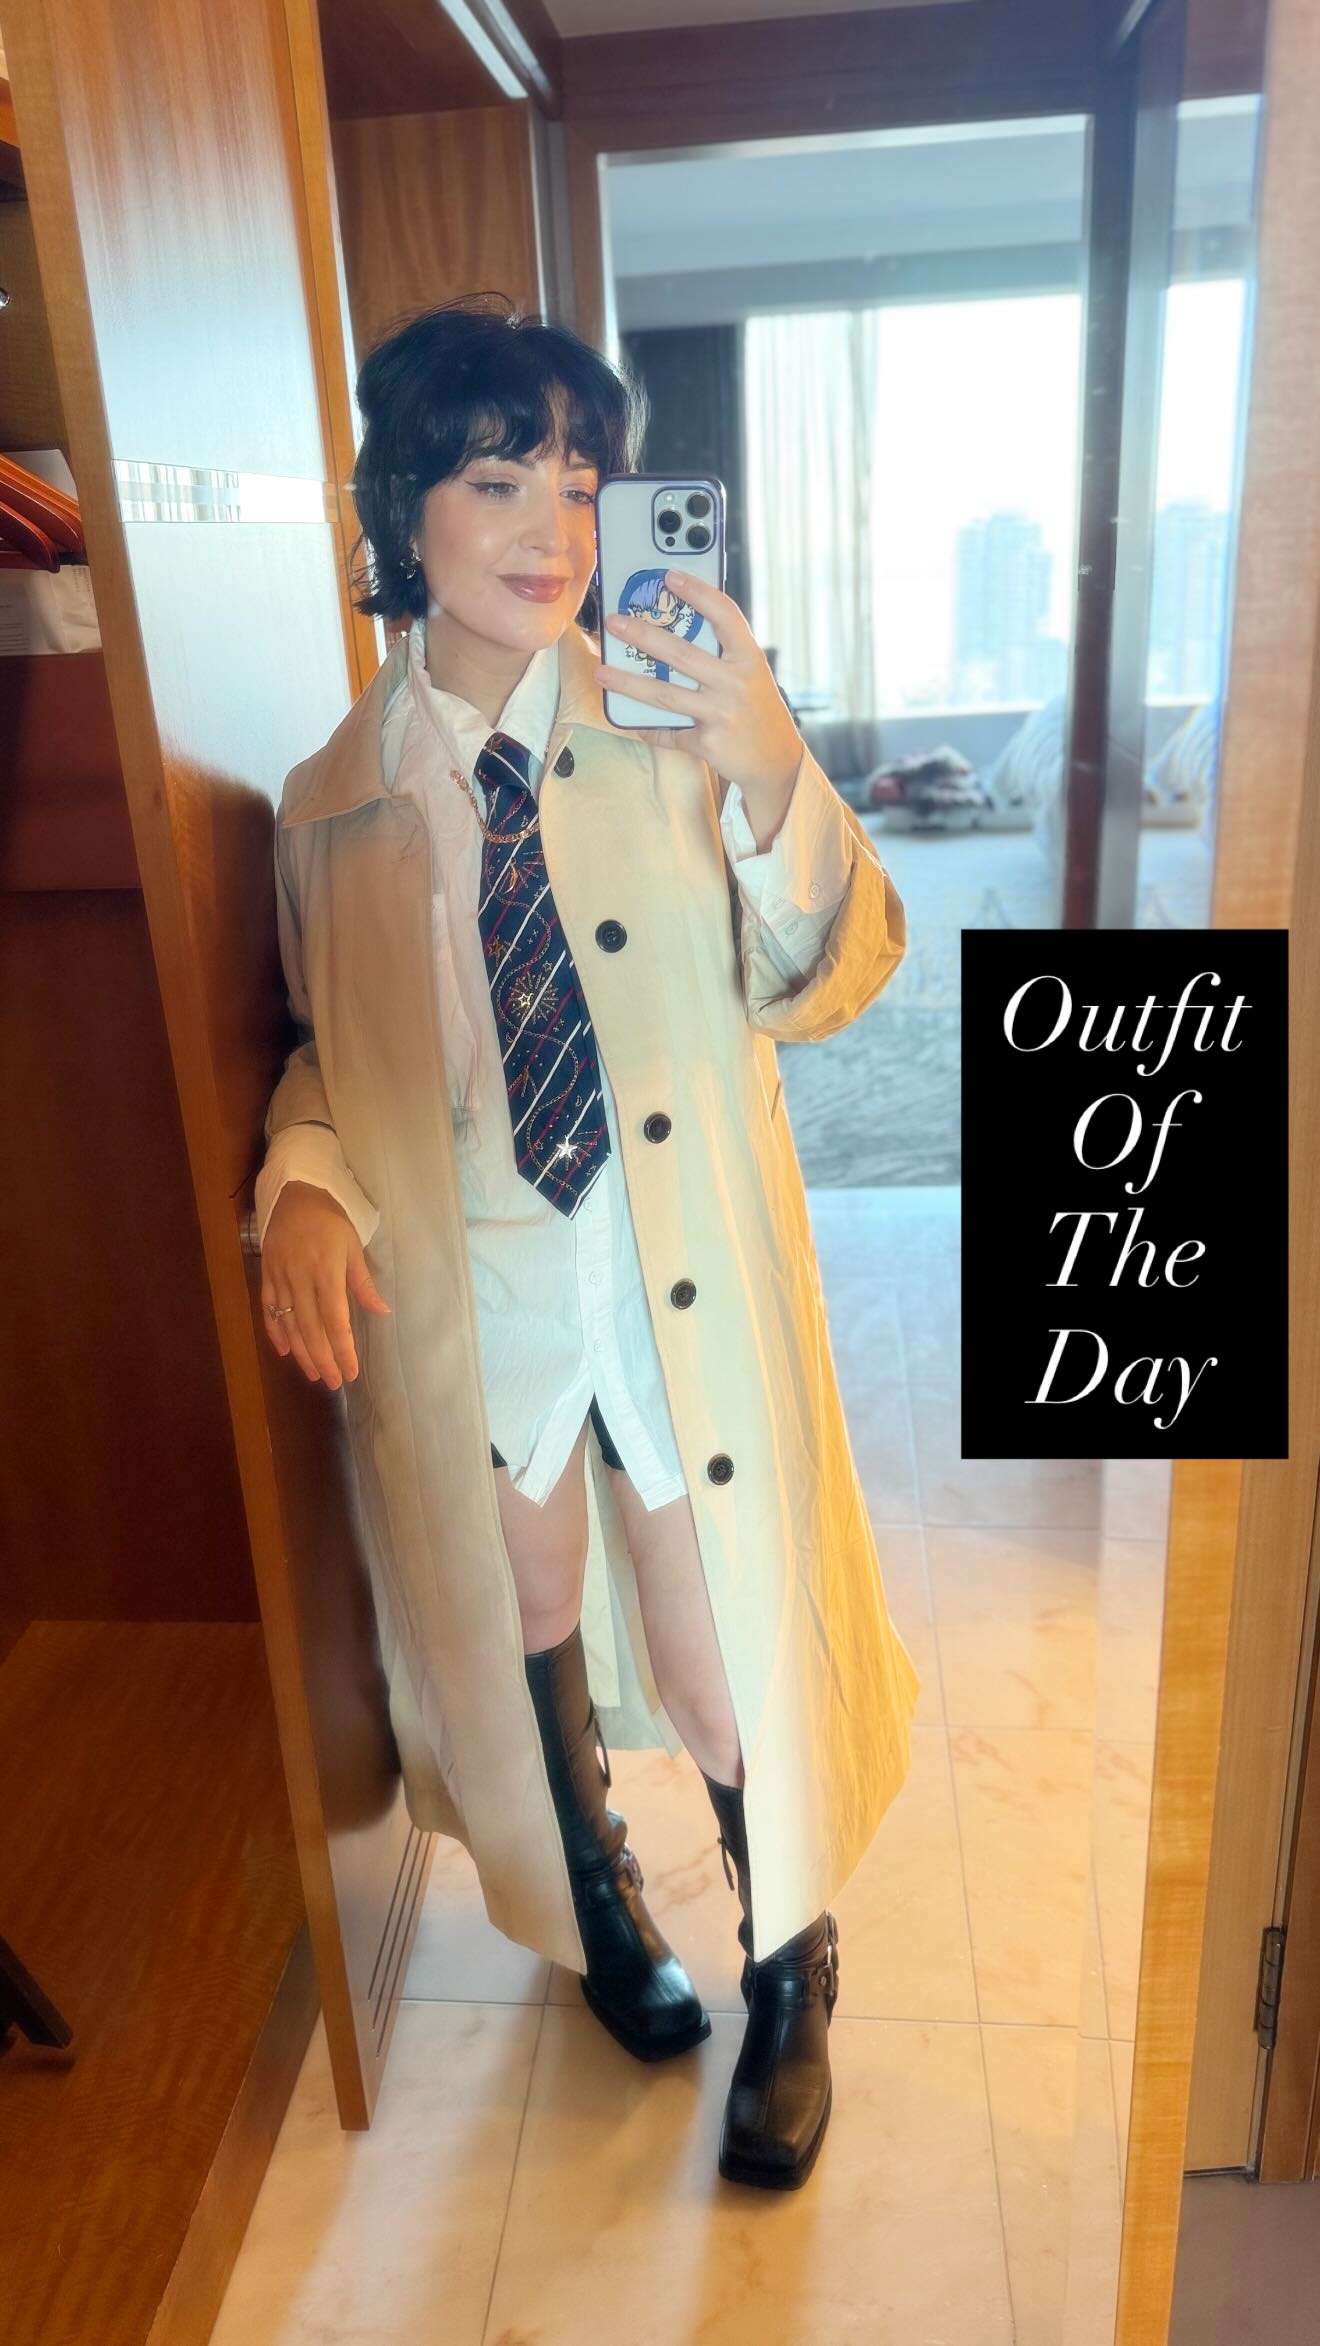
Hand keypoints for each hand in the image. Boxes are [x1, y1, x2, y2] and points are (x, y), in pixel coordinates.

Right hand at [260, 1181, 390, 1387]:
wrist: (295, 1195)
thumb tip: (381, 1311)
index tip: (351, 1371)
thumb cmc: (331, 1220)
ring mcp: (280, 1278)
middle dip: (323, 1359)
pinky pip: (268, 1310)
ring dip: (301, 1352)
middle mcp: (301, 1278)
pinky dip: (275, 1332)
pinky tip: (284, 1351)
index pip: (335, 1319)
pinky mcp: (266, 1276)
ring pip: (289, 1324)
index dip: (342, 1349)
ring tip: (314, 1374)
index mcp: (327, 1271)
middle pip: (310, 1328)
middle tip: (334, 1382)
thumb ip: (363, 1282)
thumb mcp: (353, 1246)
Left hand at [596, 568, 803, 798]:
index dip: (698, 593)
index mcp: (748, 658)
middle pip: (681, 654)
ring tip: (602, 671)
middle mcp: (735, 683)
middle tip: (614, 622)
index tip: (670, 576)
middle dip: (642, 635)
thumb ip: (723, 651)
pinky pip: (669, 733)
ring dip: (628, 682)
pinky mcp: (708, 743)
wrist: (777, 758)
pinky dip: (648, 727)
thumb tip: (674, 624)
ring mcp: (721, 714)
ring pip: (665, 695)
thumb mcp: (750, 673)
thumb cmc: (757, 707)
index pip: (724, 616)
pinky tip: (630, 721)